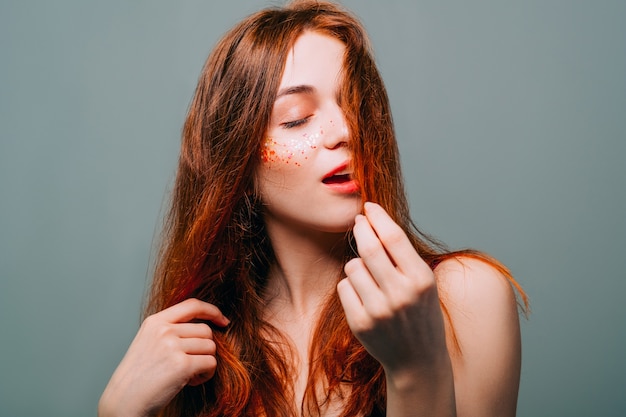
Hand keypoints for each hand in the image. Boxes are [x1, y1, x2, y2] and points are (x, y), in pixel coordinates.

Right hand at [98, 298, 229, 416]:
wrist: (124, 400)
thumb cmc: (139, 376)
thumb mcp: (149, 341)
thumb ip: (171, 329)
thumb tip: (205, 328)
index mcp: (155, 321)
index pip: (192, 305)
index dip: (212, 311)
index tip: (222, 320)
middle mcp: (164, 330)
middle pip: (205, 331)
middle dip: (204, 348)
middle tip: (191, 364)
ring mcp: (172, 346)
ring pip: (210, 347)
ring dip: (206, 362)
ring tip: (190, 374)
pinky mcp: (182, 365)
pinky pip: (210, 363)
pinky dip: (206, 374)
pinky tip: (191, 381)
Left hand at [337, 202, 448, 376]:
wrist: (418, 360)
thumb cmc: (421, 314)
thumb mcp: (424, 283)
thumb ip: (403, 256)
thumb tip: (375, 220)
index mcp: (421, 280)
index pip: (394, 237)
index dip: (378, 217)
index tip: (369, 207)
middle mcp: (401, 294)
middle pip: (369, 247)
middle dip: (360, 228)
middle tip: (358, 221)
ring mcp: (379, 310)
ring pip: (352, 266)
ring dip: (357, 263)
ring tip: (371, 277)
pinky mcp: (360, 323)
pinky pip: (344, 287)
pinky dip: (351, 285)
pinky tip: (365, 296)